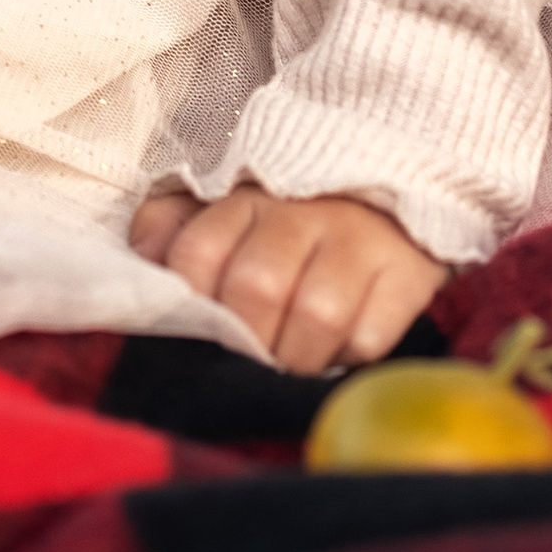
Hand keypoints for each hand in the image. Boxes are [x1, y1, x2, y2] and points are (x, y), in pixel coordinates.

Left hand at [127, 182, 445, 373]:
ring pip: (316, 313)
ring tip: (295, 363)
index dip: (194, 304)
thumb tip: (144, 258)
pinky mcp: (406, 274)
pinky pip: (372, 334)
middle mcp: (299, 215)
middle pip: (256, 287)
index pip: (197, 253)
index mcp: (245, 198)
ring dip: (299, 356)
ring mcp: (356, 243)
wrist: (391, 188)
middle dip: (248, 341)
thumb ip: (174, 226)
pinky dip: (351, 356)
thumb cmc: (292, 215)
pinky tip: (342, 350)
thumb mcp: (226, 206)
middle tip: (252, 360)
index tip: (205, 330)